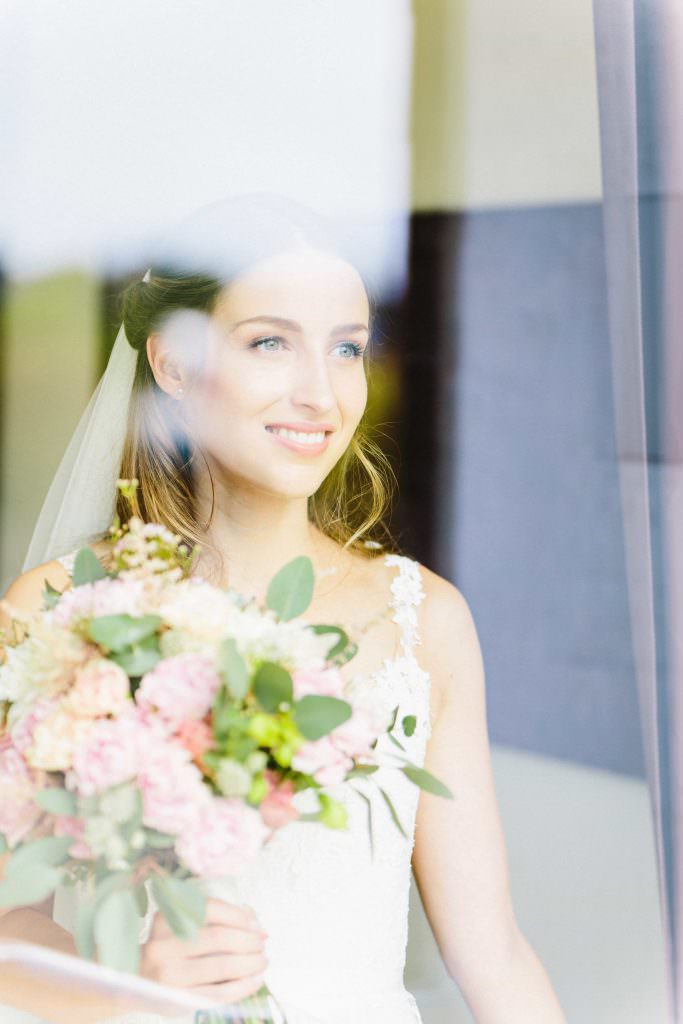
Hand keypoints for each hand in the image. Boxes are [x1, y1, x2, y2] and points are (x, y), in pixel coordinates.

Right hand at [140, 898, 268, 1002]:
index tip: (255, 924)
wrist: (134, 981)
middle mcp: (165, 944)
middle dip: (249, 941)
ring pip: (222, 967)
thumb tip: (258, 927)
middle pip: (220, 938)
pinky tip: (255, 980)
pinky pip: (218, 994)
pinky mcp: (178, 999)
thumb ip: (215, 921)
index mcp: (167, 919)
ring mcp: (170, 974)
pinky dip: (242, 987)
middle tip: (261, 944)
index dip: (239, 916)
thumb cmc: (167, 948)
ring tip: (262, 961)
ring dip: (250, 963)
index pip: (211, 909)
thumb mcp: (180, 926)